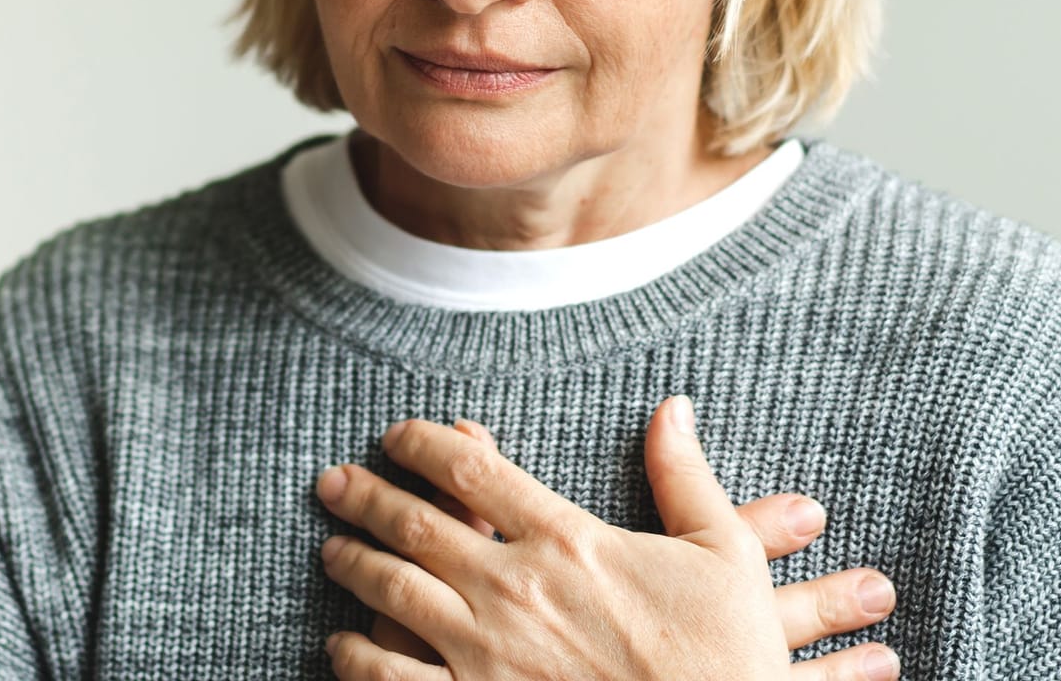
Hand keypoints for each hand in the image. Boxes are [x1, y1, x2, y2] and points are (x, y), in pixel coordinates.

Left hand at [362, 419, 899, 679]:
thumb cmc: (728, 657)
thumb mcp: (724, 555)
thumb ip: (684, 477)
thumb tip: (673, 407)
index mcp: (569, 542)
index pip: (471, 467)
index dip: (422, 442)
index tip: (397, 435)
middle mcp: (516, 590)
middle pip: (414, 523)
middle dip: (364, 496)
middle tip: (332, 483)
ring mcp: (490, 655)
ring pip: (393, 592)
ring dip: (353, 565)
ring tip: (333, 551)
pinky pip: (394, 679)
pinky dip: (358, 657)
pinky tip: (343, 645)